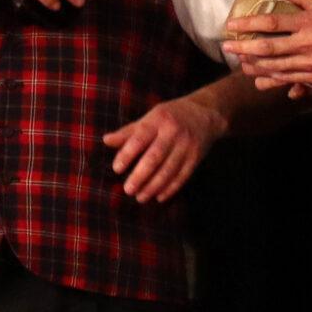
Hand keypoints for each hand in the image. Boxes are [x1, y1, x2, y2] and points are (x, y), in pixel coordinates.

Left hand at [102, 94, 225, 202]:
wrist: (206, 113)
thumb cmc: (170, 116)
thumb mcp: (150, 117)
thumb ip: (128, 132)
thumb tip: (105, 140)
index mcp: (158, 120)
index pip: (139, 139)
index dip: (127, 154)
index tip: (116, 169)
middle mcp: (173, 132)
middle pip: (155, 157)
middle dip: (140, 176)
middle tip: (128, 190)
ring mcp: (186, 145)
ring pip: (169, 170)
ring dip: (153, 186)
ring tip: (140, 197)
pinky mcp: (196, 157)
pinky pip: (182, 176)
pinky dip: (170, 188)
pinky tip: (159, 197)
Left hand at [223, 0, 311, 94]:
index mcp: (309, 23)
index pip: (272, 22)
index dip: (248, 24)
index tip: (231, 25)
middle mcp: (307, 44)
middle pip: (268, 48)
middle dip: (244, 48)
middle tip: (227, 48)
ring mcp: (311, 63)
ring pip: (275, 67)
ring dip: (255, 66)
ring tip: (240, 64)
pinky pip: (290, 81)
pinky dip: (274, 81)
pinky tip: (260, 81)